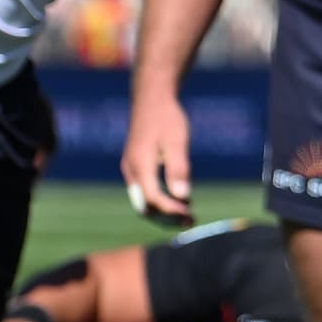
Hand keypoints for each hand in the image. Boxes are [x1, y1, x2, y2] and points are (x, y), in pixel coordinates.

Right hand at [121, 81, 196, 224]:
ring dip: (164, 211)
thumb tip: (183, 197)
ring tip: (187, 216)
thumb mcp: (176, 141)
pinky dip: (160, 200)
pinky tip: (179, 199)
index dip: (171, 210)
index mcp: (140, 164)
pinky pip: (145, 191)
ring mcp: (132, 169)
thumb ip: (179, 169)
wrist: (151, 99)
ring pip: (144, 200)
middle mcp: (132, 170)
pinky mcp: (137, 167)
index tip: (190, 214)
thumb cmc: (166, 118)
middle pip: (145, 205)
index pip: (153, 198)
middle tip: (190, 221)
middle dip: (166, 217)